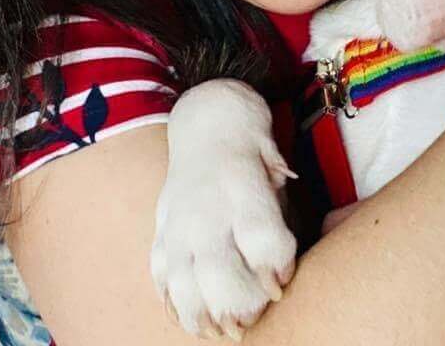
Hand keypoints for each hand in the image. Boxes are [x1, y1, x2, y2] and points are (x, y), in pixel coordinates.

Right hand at [149, 80, 297, 340]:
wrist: (207, 119)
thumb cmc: (251, 146)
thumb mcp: (276, 165)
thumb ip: (280, 211)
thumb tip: (279, 270)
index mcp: (240, 186)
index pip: (262, 240)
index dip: (278, 268)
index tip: (283, 277)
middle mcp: (205, 209)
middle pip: (220, 276)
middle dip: (242, 306)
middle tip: (256, 314)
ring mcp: (177, 223)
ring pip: (184, 288)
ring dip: (206, 318)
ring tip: (225, 328)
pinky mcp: (161, 233)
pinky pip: (161, 281)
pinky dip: (176, 305)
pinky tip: (196, 316)